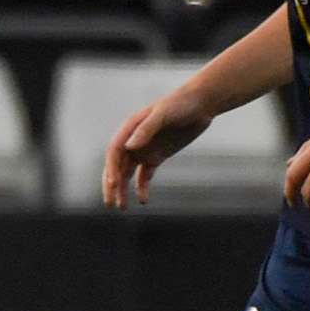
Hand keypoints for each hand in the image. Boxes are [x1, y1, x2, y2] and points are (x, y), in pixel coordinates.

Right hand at [99, 90, 211, 208]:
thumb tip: (129, 147)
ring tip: (122, 207)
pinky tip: (143, 200)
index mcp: (129, 129)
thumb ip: (146, 129)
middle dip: (111, 185)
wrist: (200, 104)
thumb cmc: (180, 104)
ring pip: (127, 174)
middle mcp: (133, 141)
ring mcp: (144, 150)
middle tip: (109, 203)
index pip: (114, 152)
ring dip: (123, 190)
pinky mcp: (157, 157)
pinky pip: (144, 176)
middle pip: (116, 166)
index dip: (111, 168)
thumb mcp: (163, 114)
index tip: (113, 184)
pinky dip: (141, 188)